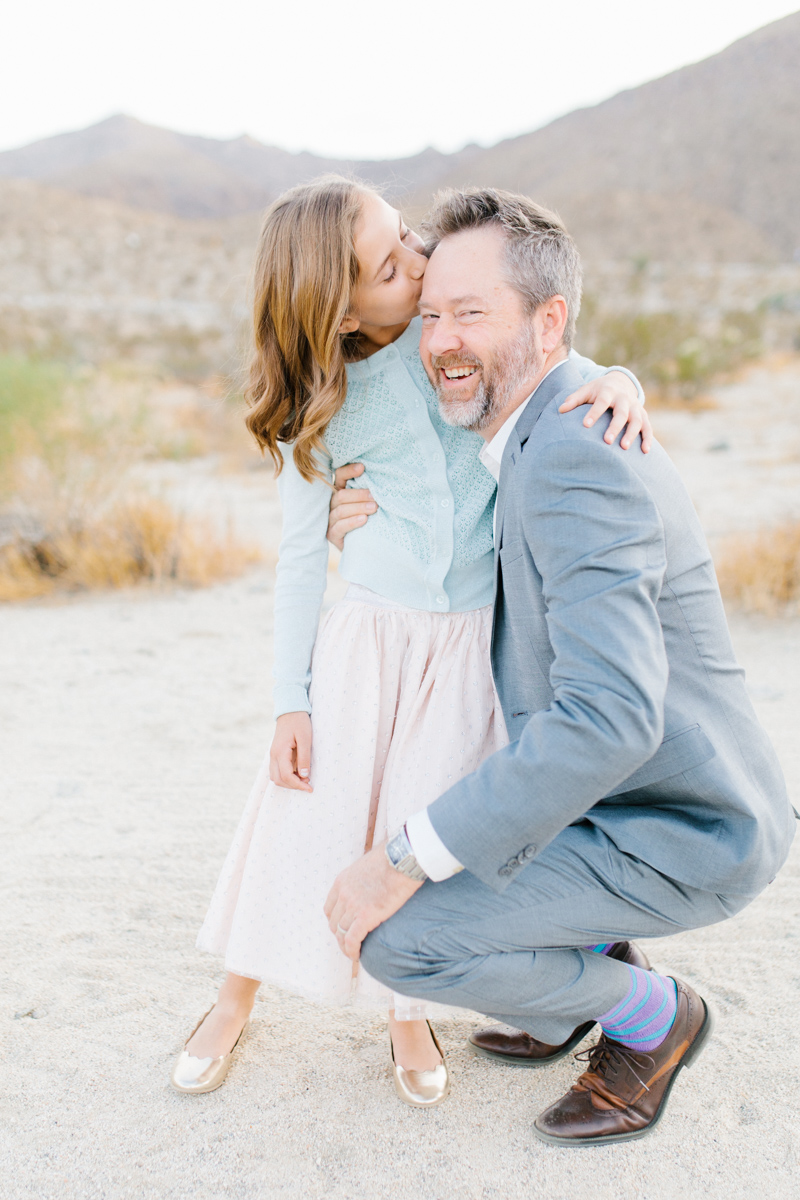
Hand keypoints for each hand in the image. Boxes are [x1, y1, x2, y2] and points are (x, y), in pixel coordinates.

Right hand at [269, 712, 312, 791]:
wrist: (290, 710)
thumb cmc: (299, 722)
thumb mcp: (305, 738)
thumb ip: (304, 757)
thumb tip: (304, 775)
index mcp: (280, 752)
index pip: (286, 776)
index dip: (298, 785)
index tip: (310, 788)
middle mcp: (273, 755)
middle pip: (278, 780)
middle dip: (293, 786)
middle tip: (308, 784)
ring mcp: (273, 755)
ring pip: (276, 777)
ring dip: (289, 782)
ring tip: (304, 778)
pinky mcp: (276, 754)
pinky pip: (277, 770)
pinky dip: (286, 776)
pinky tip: (299, 772)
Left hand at [324, 842, 420, 959]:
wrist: (402, 860)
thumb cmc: (392, 860)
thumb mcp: (367, 866)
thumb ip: (361, 879)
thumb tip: (370, 885)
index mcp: (342, 882)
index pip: (330, 909)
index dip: (335, 922)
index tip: (344, 928)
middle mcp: (343, 894)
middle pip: (334, 923)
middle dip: (340, 935)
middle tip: (350, 943)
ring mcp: (353, 905)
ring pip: (341, 934)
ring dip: (346, 946)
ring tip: (354, 953)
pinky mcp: (365, 916)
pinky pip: (352, 940)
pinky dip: (352, 950)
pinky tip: (357, 955)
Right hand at [327, 462, 377, 550]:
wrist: (365, 547)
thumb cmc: (368, 522)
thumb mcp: (369, 504)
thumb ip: (370, 493)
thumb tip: (383, 480)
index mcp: (340, 492)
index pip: (340, 476)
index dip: (349, 471)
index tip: (363, 467)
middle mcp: (332, 504)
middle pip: (341, 495)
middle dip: (359, 494)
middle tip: (375, 497)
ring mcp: (330, 520)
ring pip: (341, 510)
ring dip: (359, 507)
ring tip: (374, 508)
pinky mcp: (331, 535)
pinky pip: (339, 527)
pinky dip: (352, 522)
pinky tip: (364, 520)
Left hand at [559, 371, 652, 452]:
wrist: (620, 382)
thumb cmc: (598, 390)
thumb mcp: (586, 390)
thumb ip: (574, 399)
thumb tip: (560, 409)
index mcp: (608, 391)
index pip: (601, 402)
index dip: (594, 413)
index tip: (585, 425)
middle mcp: (624, 399)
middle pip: (622, 413)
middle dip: (615, 427)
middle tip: (606, 441)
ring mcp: (635, 407)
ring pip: (636, 420)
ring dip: (632, 434)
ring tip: (624, 448)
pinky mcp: (643, 415)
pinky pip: (648, 427)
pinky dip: (648, 438)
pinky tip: (645, 451)